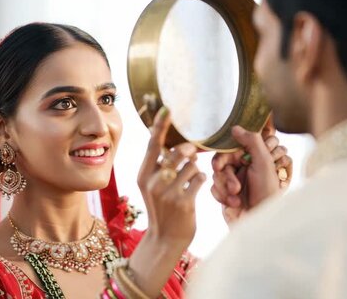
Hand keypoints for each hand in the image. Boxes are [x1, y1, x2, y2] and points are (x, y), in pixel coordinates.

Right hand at [137, 106, 204, 245]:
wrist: (165, 238)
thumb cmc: (164, 208)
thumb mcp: (154, 185)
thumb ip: (161, 166)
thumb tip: (180, 145)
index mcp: (144, 174)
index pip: (153, 145)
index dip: (160, 125)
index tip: (167, 108)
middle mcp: (153, 182)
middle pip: (177, 153)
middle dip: (189, 151)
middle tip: (193, 154)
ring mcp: (167, 193)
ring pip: (192, 166)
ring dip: (196, 170)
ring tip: (191, 180)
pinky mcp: (183, 202)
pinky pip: (200, 179)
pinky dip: (202, 181)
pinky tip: (196, 188)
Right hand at [210, 117, 292, 223]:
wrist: (260, 223)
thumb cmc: (267, 193)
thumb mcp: (264, 162)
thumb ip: (252, 141)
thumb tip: (235, 127)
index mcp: (251, 159)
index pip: (229, 151)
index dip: (223, 158)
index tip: (222, 165)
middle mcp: (241, 169)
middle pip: (220, 164)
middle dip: (226, 177)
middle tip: (235, 187)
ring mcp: (232, 182)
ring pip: (215, 177)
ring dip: (225, 189)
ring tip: (238, 199)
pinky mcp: (224, 195)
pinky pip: (213, 189)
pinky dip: (222, 197)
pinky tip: (234, 204)